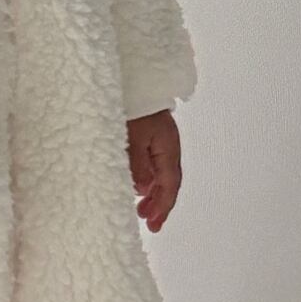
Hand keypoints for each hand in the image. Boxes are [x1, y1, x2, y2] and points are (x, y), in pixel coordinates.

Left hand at [126, 110, 181, 231]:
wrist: (132, 77)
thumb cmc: (132, 106)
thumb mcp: (131, 136)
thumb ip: (137, 163)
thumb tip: (144, 189)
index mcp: (167, 147)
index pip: (169, 183)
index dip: (162, 205)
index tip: (152, 223)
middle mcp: (167, 146)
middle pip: (168, 181)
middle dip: (159, 203)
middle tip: (148, 222)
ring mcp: (158, 140)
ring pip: (160, 173)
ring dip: (152, 193)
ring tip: (140, 209)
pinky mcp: (148, 136)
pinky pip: (151, 164)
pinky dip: (146, 179)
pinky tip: (137, 186)